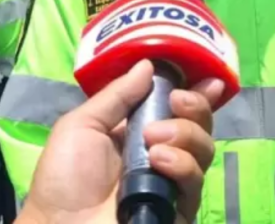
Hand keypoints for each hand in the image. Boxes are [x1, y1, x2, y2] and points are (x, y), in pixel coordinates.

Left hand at [18, 60, 224, 223]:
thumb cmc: (64, 177)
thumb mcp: (82, 125)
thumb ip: (117, 95)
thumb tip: (148, 64)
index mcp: (139, 132)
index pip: (179, 109)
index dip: (198, 93)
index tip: (210, 79)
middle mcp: (162, 154)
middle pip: (199, 126)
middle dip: (194, 107)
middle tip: (175, 102)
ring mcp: (172, 183)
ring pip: (204, 150)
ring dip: (185, 135)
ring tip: (154, 141)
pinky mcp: (178, 209)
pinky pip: (196, 183)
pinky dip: (182, 165)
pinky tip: (159, 162)